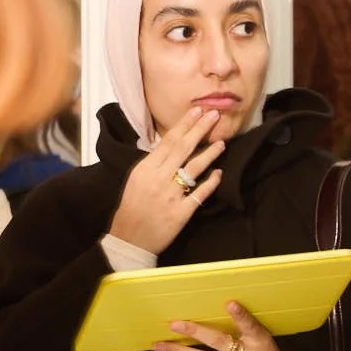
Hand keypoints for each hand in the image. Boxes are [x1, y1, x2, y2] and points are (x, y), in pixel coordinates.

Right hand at [110, 107, 227, 255]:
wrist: (128, 239)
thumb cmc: (131, 208)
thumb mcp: (136, 180)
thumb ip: (153, 163)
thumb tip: (169, 145)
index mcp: (145, 169)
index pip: (168, 141)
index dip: (184, 125)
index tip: (197, 110)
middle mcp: (158, 179)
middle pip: (182, 149)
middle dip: (200, 130)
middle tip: (214, 116)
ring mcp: (170, 196)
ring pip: (193, 169)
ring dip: (209, 154)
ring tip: (222, 142)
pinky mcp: (181, 213)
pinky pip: (199, 194)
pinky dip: (210, 183)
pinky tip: (219, 173)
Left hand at [156, 303, 288, 350]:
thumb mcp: (265, 344)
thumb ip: (247, 333)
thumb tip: (221, 314)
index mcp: (262, 344)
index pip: (251, 327)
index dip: (241, 316)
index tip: (230, 304)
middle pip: (220, 344)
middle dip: (196, 332)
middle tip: (176, 324)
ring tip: (161, 345)